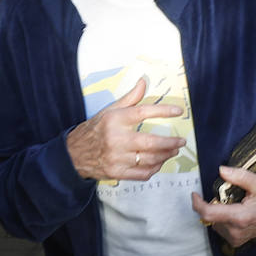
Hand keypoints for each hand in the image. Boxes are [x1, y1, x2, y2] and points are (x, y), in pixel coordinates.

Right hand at [65, 77, 185, 180]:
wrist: (74, 154)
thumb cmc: (95, 129)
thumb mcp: (110, 110)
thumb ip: (130, 97)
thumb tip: (144, 81)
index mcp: (116, 120)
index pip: (143, 112)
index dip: (163, 111)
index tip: (178, 111)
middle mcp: (116, 139)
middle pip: (150, 142)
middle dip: (170, 142)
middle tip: (181, 140)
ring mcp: (116, 158)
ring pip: (148, 160)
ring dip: (165, 156)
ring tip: (174, 150)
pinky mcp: (116, 173)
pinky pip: (141, 174)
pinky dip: (154, 169)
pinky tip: (159, 163)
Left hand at [191, 170, 255, 248]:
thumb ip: (239, 176)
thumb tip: (221, 170)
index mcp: (239, 217)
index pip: (209, 214)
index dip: (198, 204)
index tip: (194, 194)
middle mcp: (236, 231)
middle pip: (210, 218)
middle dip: (212, 204)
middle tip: (225, 194)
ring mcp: (237, 238)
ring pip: (215, 224)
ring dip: (217, 213)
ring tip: (233, 203)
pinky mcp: (238, 241)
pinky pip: (221, 230)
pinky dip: (223, 220)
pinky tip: (235, 212)